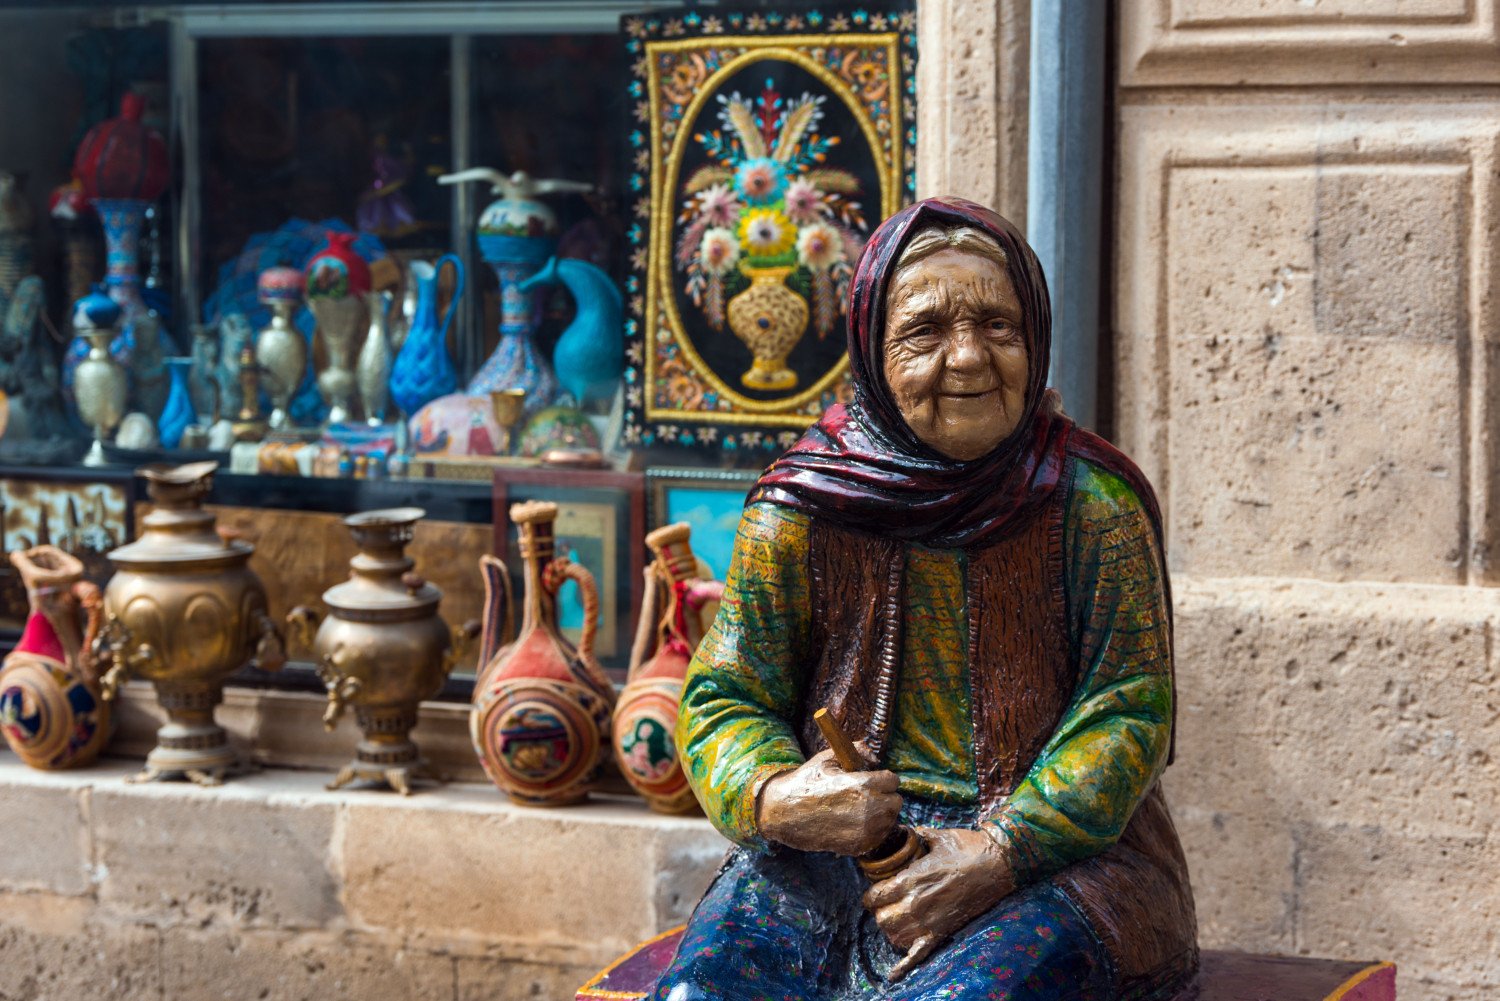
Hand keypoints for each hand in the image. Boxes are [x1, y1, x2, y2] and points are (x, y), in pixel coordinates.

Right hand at [756, 748, 901, 855]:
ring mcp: (865, 831)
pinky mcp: (859, 846)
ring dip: (881, 813)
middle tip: (868, 794)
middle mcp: (869, 809)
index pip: (894, 780)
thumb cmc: (807, 783)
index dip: (883, 778)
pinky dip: (873, 830)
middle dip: (885, 795)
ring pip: (890, 820)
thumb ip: (856, 750)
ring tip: (860, 808)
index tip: (873, 779)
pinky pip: (880, 836)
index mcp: (863, 785)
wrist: (785, 814)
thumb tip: (874, 757)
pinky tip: (855, 822)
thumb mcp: (828, 759)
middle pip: (896, 801)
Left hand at [863, 827, 1016, 952]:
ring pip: (894, 937)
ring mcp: (929, 921)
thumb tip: (900, 831)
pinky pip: (918, 954)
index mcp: (910, 879)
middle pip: (881, 919)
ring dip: (891, 930)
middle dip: (879, 912)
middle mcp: (916, 904)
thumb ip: (914, 836)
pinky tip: (894, 974)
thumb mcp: (936, 836)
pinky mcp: (942, 932)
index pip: (874, 897)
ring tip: (896, 920)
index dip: (870, 895)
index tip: (874, 892)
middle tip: (885, 905)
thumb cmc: (968, 847)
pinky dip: (905, 965)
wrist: (998, 864)